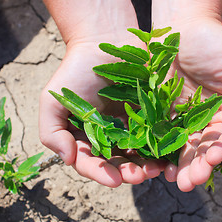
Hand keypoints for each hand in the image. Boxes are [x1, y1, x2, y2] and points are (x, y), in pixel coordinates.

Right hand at [36, 0, 162, 187]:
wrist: (103, 41)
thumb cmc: (75, 72)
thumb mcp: (53, 101)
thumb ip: (52, 131)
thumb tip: (66, 158)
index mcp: (88, 137)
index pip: (93, 163)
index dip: (102, 173)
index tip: (114, 179)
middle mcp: (111, 136)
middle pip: (121, 161)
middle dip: (130, 172)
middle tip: (140, 175)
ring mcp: (132, 125)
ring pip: (142, 152)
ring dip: (149, 163)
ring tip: (157, 168)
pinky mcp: (151, 113)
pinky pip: (158, 132)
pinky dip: (163, 144)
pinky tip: (170, 151)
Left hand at [163, 18, 221, 190]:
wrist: (182, 30)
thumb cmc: (217, 41)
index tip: (215, 157)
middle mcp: (216, 118)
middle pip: (212, 146)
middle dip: (203, 165)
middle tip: (192, 181)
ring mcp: (192, 118)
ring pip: (191, 147)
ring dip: (185, 165)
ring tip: (179, 182)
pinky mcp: (171, 115)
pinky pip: (170, 136)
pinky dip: (167, 151)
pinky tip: (163, 166)